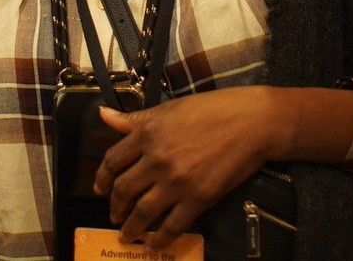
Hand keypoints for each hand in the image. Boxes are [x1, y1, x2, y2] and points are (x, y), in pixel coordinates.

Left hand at [92, 87, 274, 249]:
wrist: (251, 122)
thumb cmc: (214, 109)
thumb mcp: (169, 108)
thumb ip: (134, 118)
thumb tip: (104, 115)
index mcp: (148, 133)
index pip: (113, 161)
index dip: (102, 178)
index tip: (100, 187)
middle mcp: (157, 159)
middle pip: (123, 190)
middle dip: (115, 206)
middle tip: (114, 214)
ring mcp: (177, 181)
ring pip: (142, 212)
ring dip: (131, 228)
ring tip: (127, 234)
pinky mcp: (198, 198)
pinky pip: (172, 225)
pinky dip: (160, 239)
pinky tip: (154, 243)